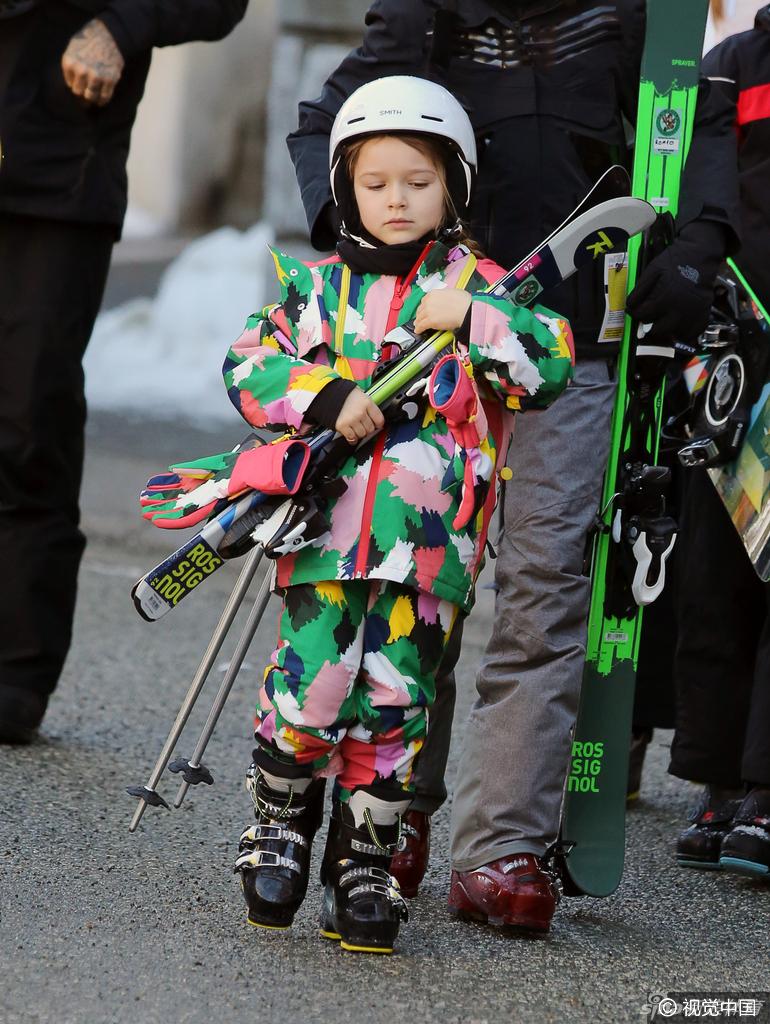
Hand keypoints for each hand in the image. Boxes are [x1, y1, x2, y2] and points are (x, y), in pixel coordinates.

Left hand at [62, 19, 124, 106]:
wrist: (108, 35)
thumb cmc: (89, 41)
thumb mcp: (72, 50)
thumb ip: (70, 67)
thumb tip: (71, 86)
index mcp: (69, 63)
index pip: (69, 85)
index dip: (75, 85)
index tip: (80, 85)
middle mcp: (81, 71)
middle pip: (78, 92)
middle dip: (82, 92)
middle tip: (87, 92)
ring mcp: (96, 76)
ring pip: (91, 97)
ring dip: (92, 98)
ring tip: (94, 99)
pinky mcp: (110, 80)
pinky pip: (105, 97)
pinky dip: (103, 101)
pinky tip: (101, 101)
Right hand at [335, 388, 384, 443]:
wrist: (327, 393)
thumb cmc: (344, 394)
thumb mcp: (360, 395)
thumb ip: (368, 406)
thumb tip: (374, 417)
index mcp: (367, 403)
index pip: (379, 419)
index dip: (378, 424)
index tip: (376, 425)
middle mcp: (360, 412)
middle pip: (370, 429)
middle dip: (367, 429)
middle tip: (363, 426)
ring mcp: (352, 420)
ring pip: (362, 434)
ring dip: (359, 433)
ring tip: (355, 429)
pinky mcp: (342, 426)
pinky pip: (352, 437)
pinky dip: (352, 439)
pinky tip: (351, 436)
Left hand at [414, 289, 471, 335]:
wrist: (466, 310)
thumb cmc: (464, 302)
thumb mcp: (451, 293)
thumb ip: (443, 297)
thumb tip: (444, 300)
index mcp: (434, 293)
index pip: (424, 301)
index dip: (424, 306)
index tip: (424, 309)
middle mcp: (429, 301)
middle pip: (420, 309)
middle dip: (420, 314)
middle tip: (421, 318)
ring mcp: (428, 311)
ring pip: (419, 318)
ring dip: (418, 322)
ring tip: (418, 326)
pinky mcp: (430, 321)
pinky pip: (421, 326)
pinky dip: (419, 329)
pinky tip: (418, 331)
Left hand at [626, 222, 725, 344]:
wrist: (700, 255)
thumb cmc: (675, 261)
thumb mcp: (652, 270)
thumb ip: (639, 290)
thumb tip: (630, 306)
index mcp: (665, 298)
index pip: (643, 316)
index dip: (636, 314)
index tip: (636, 311)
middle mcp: (679, 310)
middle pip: (658, 331)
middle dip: (651, 324)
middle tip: (651, 316)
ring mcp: (693, 314)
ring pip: (675, 334)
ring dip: (667, 329)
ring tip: (665, 319)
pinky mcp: (704, 314)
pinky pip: (692, 333)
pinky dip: (684, 332)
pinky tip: (679, 323)